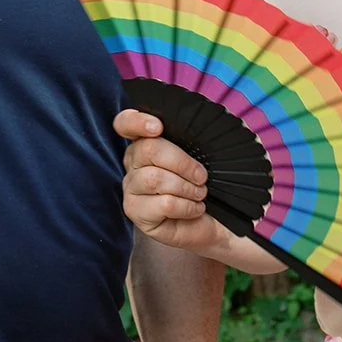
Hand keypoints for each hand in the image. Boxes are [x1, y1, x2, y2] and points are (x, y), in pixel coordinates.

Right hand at [114, 109, 221, 254]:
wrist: (216, 221)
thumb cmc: (207, 184)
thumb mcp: (206, 154)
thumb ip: (197, 136)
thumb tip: (204, 120)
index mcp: (145, 142)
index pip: (125, 123)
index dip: (137, 121)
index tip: (158, 127)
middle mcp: (133, 163)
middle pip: (147, 149)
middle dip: (182, 162)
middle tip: (201, 176)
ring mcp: (131, 188)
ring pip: (155, 178)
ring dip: (187, 187)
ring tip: (200, 194)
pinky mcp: (136, 212)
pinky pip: (164, 203)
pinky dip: (187, 206)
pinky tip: (195, 209)